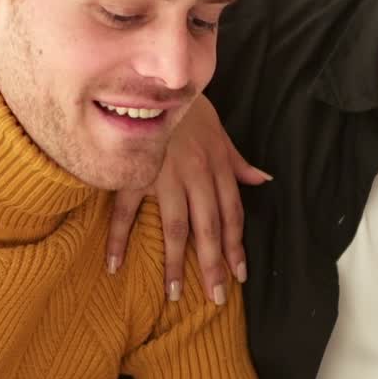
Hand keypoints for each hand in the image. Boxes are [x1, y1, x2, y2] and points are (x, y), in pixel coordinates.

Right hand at [105, 95, 270, 302]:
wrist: (153, 80)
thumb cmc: (187, 108)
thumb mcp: (219, 132)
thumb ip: (237, 162)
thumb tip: (263, 180)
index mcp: (217, 166)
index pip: (231, 215)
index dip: (235, 247)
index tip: (238, 276)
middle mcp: (196, 175)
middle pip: (208, 228)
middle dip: (213, 265)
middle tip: (215, 297)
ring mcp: (164, 175)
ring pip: (175, 226)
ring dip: (175, 263)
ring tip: (174, 293)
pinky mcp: (134, 172)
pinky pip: (125, 211)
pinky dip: (119, 239)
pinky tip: (115, 265)